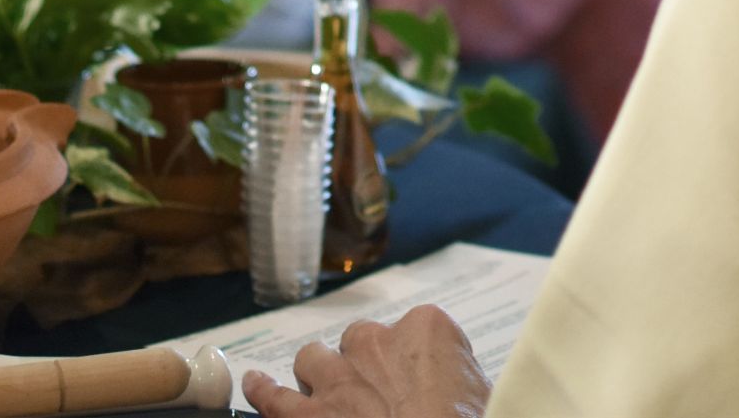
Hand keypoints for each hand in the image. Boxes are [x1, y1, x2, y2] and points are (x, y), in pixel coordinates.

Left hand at [243, 306, 490, 417]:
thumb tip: (460, 393)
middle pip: (361, 343)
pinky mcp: (308, 416)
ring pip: (314, 360)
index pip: (418, 333)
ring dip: (318, 375)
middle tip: (379, 400)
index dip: (416, 365)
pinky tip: (254, 385)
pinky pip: (272, 397)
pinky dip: (261, 391)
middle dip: (365, 368)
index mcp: (427, 330)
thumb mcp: (484, 395)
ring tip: (326, 396)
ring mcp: (338, 377)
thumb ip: (461, 382)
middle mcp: (376, 343)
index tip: (424, 386)